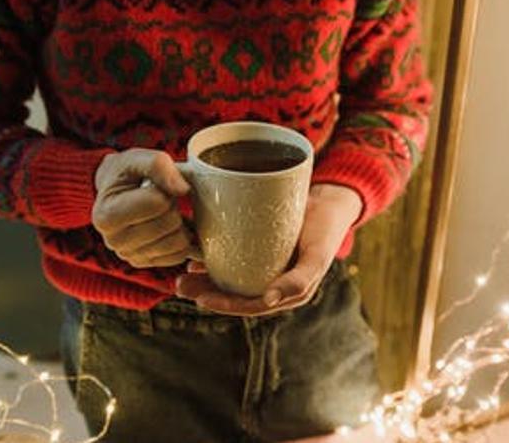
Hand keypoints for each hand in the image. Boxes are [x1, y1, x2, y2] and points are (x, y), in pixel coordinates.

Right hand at [92, 148, 195, 267]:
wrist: (114, 192)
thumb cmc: (125, 174)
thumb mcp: (136, 158)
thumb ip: (157, 165)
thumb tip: (182, 189)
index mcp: (108, 215)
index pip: (158, 203)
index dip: (164, 190)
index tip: (152, 187)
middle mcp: (115, 242)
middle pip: (169, 223)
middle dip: (172, 206)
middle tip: (159, 199)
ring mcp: (130, 256)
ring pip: (178, 242)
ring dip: (178, 223)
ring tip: (162, 213)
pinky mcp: (146, 263)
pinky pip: (180, 255)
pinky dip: (181, 239)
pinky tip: (168, 227)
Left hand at [176, 184, 362, 315]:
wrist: (330, 204)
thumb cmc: (325, 231)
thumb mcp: (317, 256)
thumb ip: (299, 280)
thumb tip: (268, 300)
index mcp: (287, 293)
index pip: (250, 305)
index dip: (224, 305)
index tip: (200, 298)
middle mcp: (273, 284)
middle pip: (235, 294)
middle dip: (205, 292)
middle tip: (179, 284)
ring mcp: (264, 268)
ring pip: (230, 279)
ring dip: (204, 279)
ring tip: (180, 274)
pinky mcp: (258, 251)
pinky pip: (233, 261)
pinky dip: (213, 261)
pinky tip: (194, 256)